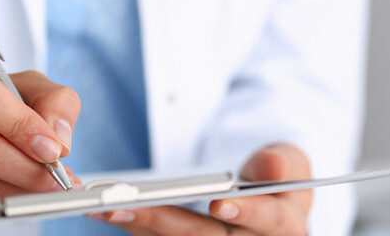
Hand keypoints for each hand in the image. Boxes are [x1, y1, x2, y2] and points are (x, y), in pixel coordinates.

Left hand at [94, 143, 311, 235]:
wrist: (264, 197)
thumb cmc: (276, 178)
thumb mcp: (287, 162)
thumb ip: (281, 163)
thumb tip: (274, 166)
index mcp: (283, 226)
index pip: (267, 222)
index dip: (247, 213)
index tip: (220, 203)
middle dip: (163, 221)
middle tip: (126, 204)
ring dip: (137, 225)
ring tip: (102, 207)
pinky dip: (132, 224)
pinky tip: (105, 212)